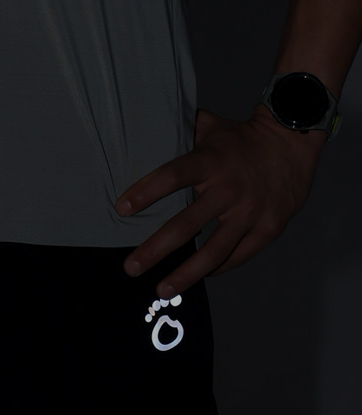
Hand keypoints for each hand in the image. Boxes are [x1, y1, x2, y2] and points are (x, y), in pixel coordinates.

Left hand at [114, 104, 325, 298]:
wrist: (291, 143)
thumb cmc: (242, 137)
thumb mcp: (211, 126)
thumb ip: (182, 129)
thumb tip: (148, 124)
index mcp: (211, 161)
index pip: (172, 176)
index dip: (146, 191)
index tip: (121, 209)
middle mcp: (228, 189)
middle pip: (186, 225)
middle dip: (156, 249)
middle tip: (131, 267)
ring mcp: (249, 212)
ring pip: (213, 252)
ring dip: (185, 274)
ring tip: (162, 290)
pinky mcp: (268, 229)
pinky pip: (238, 256)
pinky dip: (217, 268)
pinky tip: (200, 276)